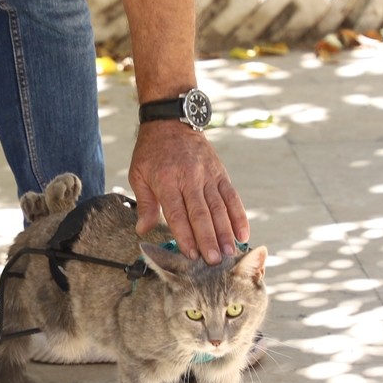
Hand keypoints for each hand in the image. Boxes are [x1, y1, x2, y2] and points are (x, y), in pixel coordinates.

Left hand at [128, 121, 248, 264]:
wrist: (171, 121)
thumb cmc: (152, 151)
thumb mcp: (139, 174)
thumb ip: (145, 204)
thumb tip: (142, 230)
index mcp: (167, 181)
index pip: (177, 213)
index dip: (185, 234)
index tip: (191, 254)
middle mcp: (190, 178)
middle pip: (201, 213)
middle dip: (208, 239)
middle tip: (214, 261)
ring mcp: (208, 175)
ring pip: (219, 207)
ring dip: (226, 232)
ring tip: (230, 253)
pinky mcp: (220, 173)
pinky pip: (232, 196)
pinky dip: (238, 215)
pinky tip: (243, 233)